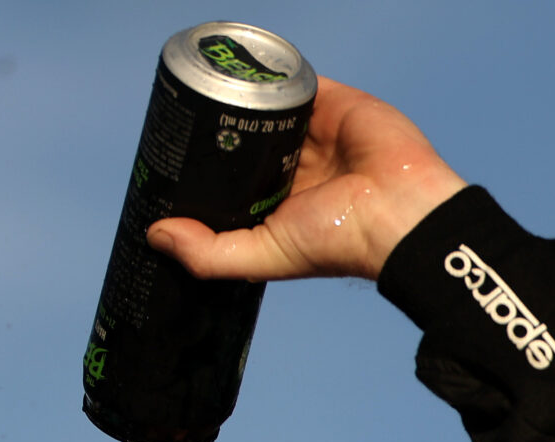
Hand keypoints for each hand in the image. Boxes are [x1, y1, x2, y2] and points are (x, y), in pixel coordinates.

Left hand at [146, 78, 466, 283]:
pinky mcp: (333, 102)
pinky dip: (272, 75)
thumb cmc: (339, 242)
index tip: (173, 162)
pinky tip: (242, 72)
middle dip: (218, 131)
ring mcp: (314, 133)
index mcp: (280, 204)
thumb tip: (156, 235)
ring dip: (240, 98)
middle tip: (183, 121)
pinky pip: (296, 81)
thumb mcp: (263, 256)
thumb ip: (209, 253)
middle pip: (246, 141)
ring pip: (267, 108)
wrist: (398, 210)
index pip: (233, 182)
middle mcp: (296, 168)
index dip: (204, 172)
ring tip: (205, 90)